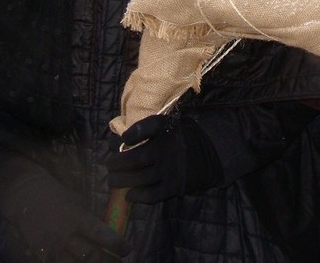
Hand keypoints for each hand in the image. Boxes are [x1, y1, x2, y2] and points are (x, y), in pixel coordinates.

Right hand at [0, 154, 127, 260]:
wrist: (27, 197)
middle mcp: (65, 234)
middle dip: (107, 261)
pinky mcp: (42, 256)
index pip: (100, 234)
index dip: (116, 244)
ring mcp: (52, 248)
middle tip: (117, 261)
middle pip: (90, 255)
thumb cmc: (56, 197)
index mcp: (76, 217)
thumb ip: (89, 220)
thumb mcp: (76, 203)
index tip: (125, 248)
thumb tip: (108, 234)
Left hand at [105, 114, 220, 203]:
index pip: (148, 126)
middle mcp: (168, 149)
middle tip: (109, 165)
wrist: (211, 154)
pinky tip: (129, 195)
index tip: (123, 139)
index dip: (131, 133)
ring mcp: (170, 170)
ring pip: (140, 178)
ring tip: (112, 180)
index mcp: (167, 129)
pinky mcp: (174, 186)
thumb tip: (119, 139)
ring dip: (121, 181)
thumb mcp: (170, 123)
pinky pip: (151, 195)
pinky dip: (137, 196)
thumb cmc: (182, 137)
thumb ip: (148, 128)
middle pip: (135, 159)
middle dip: (116, 163)